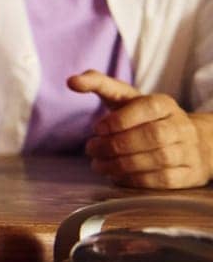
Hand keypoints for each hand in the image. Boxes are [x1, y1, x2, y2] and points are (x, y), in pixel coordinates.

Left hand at [71, 70, 210, 188]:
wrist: (186, 142)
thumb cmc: (143, 118)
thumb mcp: (124, 98)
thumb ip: (99, 84)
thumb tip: (71, 81)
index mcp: (164, 104)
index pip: (147, 108)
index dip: (120, 120)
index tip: (97, 128)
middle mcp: (180, 126)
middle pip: (152, 136)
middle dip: (116, 145)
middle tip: (91, 150)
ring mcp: (188, 150)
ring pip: (158, 159)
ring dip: (122, 165)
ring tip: (98, 165)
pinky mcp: (189, 174)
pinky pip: (164, 179)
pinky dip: (136, 180)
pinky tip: (116, 177)